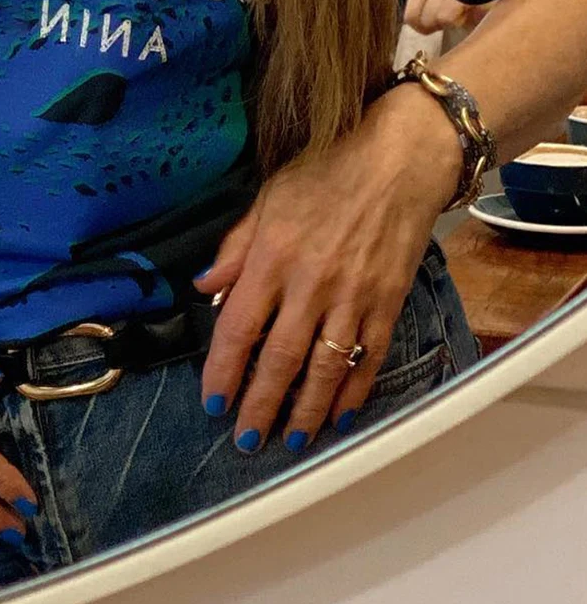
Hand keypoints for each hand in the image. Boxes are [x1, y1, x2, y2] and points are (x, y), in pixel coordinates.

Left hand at [194, 86, 461, 451]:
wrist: (398, 161)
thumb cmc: (327, 172)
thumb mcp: (267, 198)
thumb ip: (235, 248)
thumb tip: (204, 287)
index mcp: (273, 257)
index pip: (239, 327)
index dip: (223, 371)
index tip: (213, 403)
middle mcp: (310, 284)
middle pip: (280, 360)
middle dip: (260, 406)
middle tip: (246, 440)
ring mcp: (353, 297)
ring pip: (325, 369)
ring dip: (305, 412)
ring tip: (290, 442)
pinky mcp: (387, 303)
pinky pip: (368, 357)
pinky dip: (353, 392)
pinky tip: (340, 417)